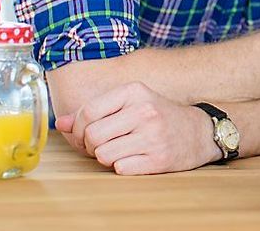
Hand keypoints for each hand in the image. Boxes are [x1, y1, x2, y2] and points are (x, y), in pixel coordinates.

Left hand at [55, 81, 218, 174]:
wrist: (199, 132)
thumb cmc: (159, 116)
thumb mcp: (130, 104)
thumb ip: (94, 111)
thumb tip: (60, 124)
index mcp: (135, 92)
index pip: (88, 112)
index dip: (77, 128)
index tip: (83, 134)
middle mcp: (145, 111)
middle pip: (93, 135)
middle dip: (90, 145)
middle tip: (102, 144)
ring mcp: (153, 136)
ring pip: (103, 154)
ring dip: (105, 156)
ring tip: (120, 150)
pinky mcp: (158, 160)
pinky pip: (120, 169)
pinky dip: (122, 167)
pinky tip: (134, 158)